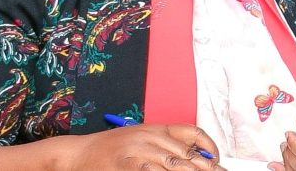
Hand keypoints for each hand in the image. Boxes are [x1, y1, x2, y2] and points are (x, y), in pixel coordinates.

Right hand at [65, 123, 220, 170]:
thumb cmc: (111, 149)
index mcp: (157, 128)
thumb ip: (169, 144)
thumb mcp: (143, 138)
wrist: (78, 154)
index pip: (194, 134)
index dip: (210, 149)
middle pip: (188, 154)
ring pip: (175, 166)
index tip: (217, 161)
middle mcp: (150, 137)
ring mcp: (138, 152)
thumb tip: (199, 156)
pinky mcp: (127, 166)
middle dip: (205, 168)